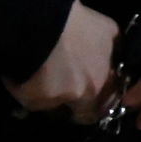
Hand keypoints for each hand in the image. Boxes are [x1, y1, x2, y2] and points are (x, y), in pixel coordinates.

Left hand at [6, 0, 119, 119]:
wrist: (41, 26)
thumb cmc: (34, 64)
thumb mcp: (28, 96)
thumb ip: (44, 105)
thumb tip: (49, 103)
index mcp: (88, 96)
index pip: (88, 115)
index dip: (76, 114)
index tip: (66, 108)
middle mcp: (107, 77)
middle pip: (107, 92)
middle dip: (93, 91)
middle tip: (76, 83)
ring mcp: (111, 53)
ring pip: (111, 67)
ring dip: (99, 67)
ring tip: (82, 60)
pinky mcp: (111, 30)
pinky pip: (112, 43)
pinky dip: (101, 44)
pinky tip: (87, 40)